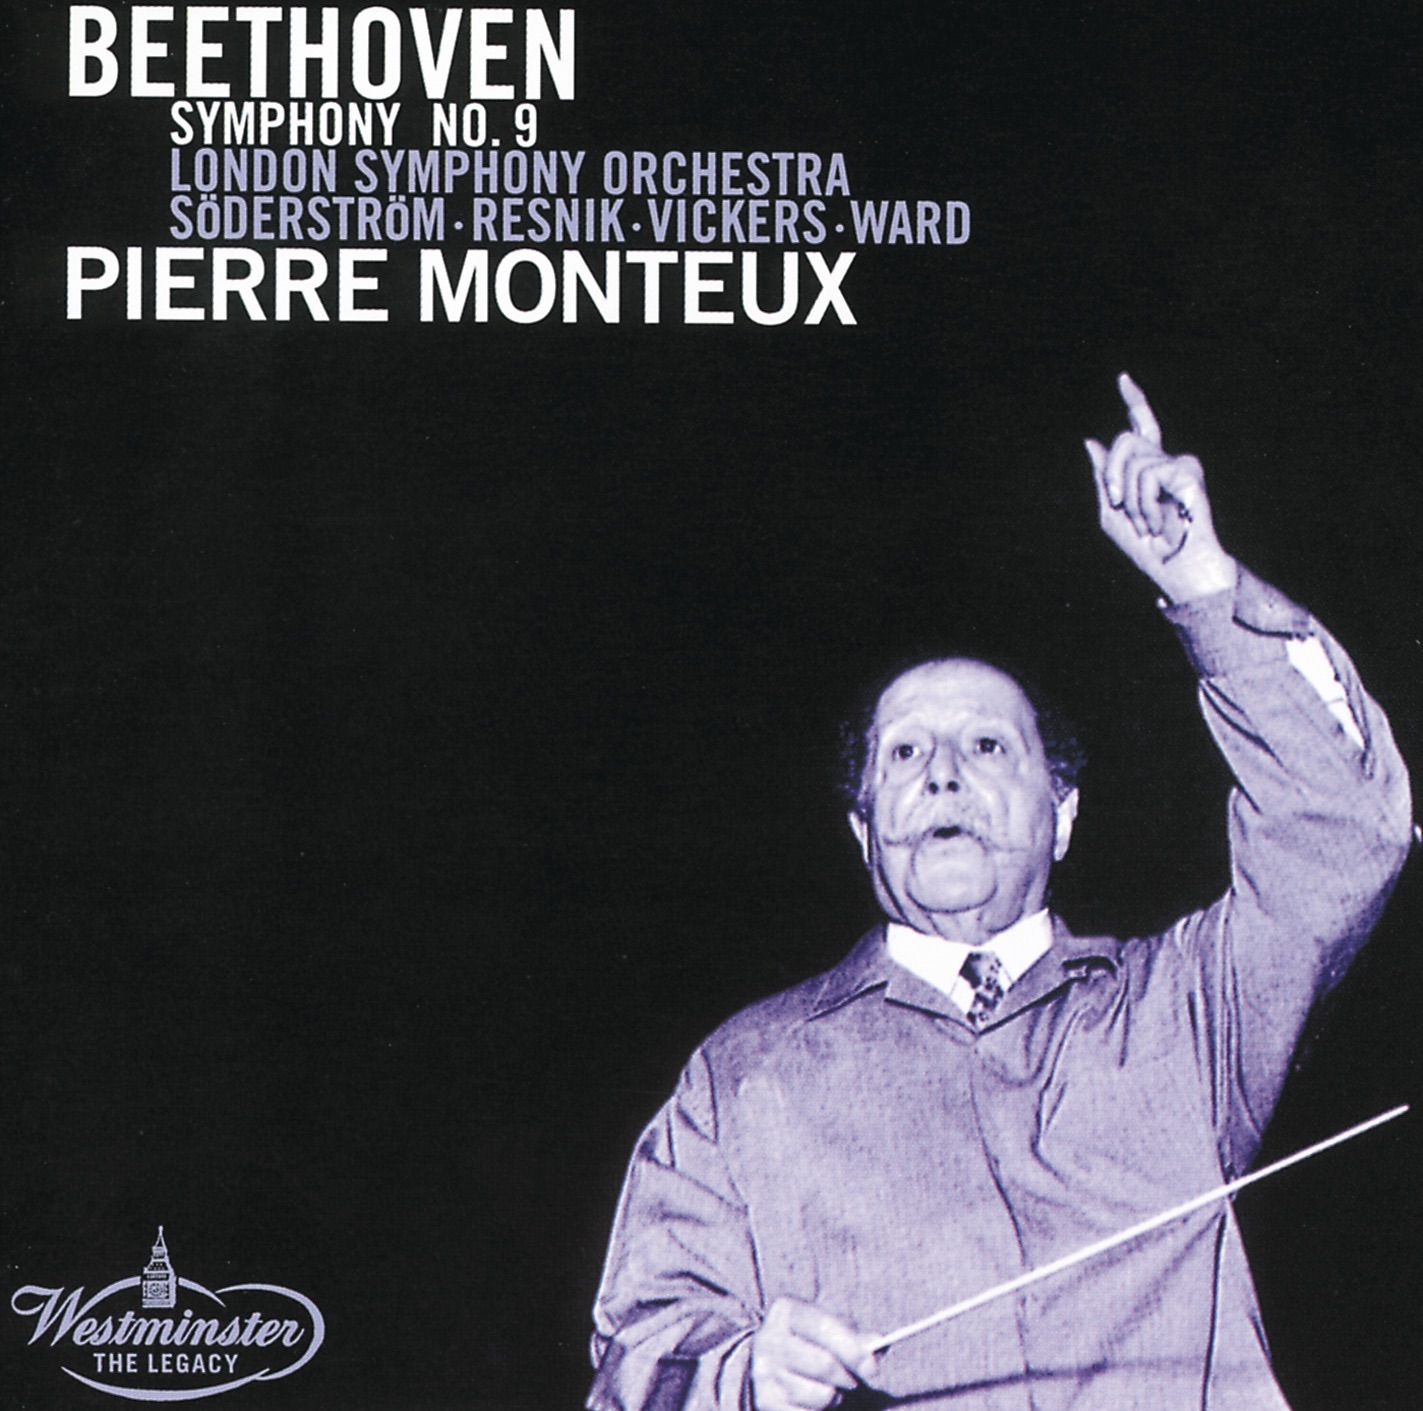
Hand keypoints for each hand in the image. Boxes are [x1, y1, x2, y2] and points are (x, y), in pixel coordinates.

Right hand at [750, 1297, 877, 1410]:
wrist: (776, 1361)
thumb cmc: (812, 1341)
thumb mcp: (831, 1328)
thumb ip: (855, 1336)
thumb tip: (877, 1344)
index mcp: (786, 1311)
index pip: (823, 1326)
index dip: (852, 1349)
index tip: (872, 1368)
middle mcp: (769, 1339)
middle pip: (822, 1363)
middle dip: (847, 1376)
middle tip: (854, 1380)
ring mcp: (764, 1372)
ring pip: (817, 1394)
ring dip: (834, 1396)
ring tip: (831, 1387)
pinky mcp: (766, 1400)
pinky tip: (815, 1400)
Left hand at [1085, 373, 1236, 602]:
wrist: (1174, 568)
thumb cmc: (1146, 547)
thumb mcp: (1112, 513)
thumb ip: (1102, 478)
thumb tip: (1091, 440)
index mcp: (1148, 468)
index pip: (1141, 427)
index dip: (1135, 401)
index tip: (1123, 379)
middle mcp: (1166, 460)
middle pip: (1124, 440)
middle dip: (1112, 476)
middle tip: (1121, 506)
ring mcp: (1180, 464)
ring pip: (1133, 462)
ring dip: (1131, 501)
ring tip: (1148, 522)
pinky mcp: (1188, 472)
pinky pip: (1148, 476)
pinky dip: (1145, 505)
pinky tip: (1160, 522)